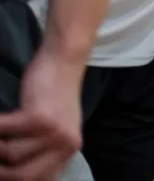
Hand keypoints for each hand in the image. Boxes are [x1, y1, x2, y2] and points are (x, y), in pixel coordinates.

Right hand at [0, 48, 82, 180]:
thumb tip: (14, 173)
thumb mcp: (55, 128)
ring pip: (10, 153)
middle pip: (23, 175)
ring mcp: (54, 132)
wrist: (63, 62)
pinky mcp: (39, 117)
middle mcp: (66, 145)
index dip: (14, 180)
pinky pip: (3, 132)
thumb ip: (42, 151)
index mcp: (69, 151)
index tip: (4, 176)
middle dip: (1, 172)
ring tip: (0, 132)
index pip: (40, 180)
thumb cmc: (54, 96)